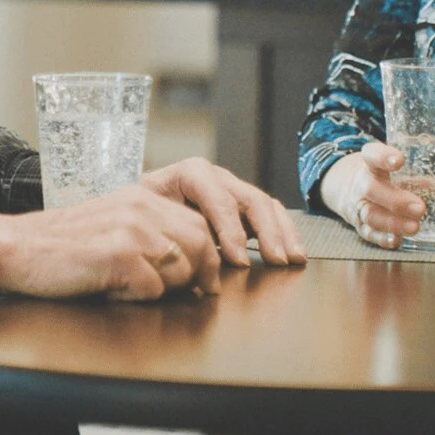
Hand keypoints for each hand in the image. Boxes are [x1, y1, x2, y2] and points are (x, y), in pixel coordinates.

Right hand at [0, 185, 223, 300]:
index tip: (204, 281)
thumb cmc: (61, 245)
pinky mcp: (119, 255)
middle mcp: (141, 208)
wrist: (16, 247)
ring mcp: (132, 230)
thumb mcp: (112, 224)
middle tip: (181, 294)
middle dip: (197, 276)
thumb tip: (191, 261)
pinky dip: (134, 299)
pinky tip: (109, 290)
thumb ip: (149, 232)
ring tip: (128, 286)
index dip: (208, 257)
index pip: (199, 224)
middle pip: (200, 245)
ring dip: (161, 289)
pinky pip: (152, 290)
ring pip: (181, 271)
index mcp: (141, 197)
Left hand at [136, 157, 305, 267]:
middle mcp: (216, 177)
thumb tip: (195, 258)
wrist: (139, 206)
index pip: (217, 197)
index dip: (230, 229)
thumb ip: (169, 229)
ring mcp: (232, 189)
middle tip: (274, 260)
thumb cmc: (140, 211)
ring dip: (282, 233)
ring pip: (266, 205)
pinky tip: (295, 253)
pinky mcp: (242, 205)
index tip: (238, 261)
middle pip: (249, 198)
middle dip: (265, 231)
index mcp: (191, 173)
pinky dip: (285, 232)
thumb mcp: (146, 214)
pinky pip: (272, 213)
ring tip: (291, 259)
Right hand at [320, 142, 425, 249]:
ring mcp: (359, 206)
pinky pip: (368, 233)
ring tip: (414, 227)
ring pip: (371, 214)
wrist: (350, 192)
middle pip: (372, 189)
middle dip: (396, 200)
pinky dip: (382, 238)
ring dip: (393, 222)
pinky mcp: (360, 226)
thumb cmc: (382, 179)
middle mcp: (361, 184)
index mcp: (371, 165)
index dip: (383, 157)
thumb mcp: (394, 172)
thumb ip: (419, 176)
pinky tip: (396, 240)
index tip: (400, 161)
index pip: (372, 155)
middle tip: (420, 207)